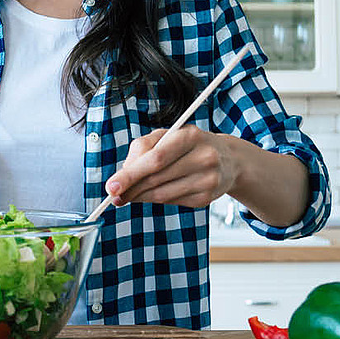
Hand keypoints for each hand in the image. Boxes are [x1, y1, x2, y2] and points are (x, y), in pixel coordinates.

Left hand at [104, 126, 239, 209]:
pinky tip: (152, 194)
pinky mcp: (206, 199)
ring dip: (140, 197)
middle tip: (113, 196)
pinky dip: (157, 200)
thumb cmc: (188, 144)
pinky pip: (172, 202)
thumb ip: (142, 149)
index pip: (155, 159)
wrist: (228, 159)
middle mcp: (203, 158)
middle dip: (130, 189)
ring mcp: (208, 180)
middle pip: (157, 179)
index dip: (131, 174)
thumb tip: (122, 176)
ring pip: (162, 195)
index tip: (111, 186)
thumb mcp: (167, 136)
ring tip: (128, 196)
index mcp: (190, 136)